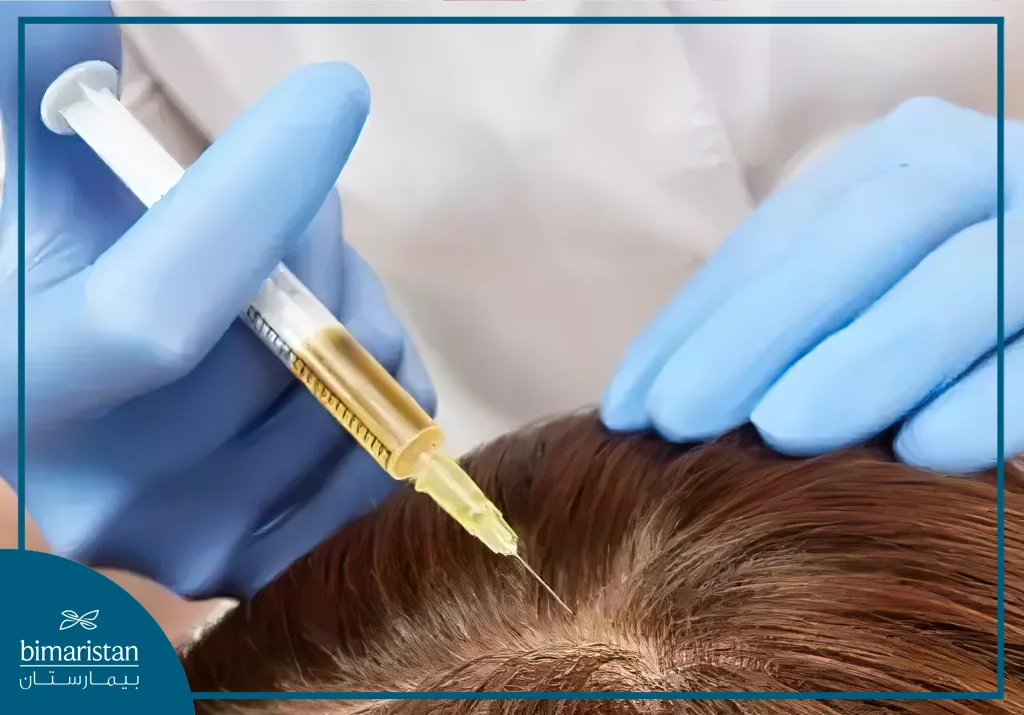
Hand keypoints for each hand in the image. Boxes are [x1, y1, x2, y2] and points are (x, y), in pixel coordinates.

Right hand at [0, 2, 434, 597]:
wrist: (101, 408)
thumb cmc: (79, 278)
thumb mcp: (49, 184)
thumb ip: (44, 90)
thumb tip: (62, 1)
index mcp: (24, 387)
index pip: (162, 308)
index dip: (258, 192)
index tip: (332, 98)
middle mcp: (100, 490)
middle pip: (283, 346)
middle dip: (325, 244)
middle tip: (301, 215)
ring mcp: (190, 543)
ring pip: (355, 392)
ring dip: (364, 311)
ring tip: (301, 297)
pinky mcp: (270, 560)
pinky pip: (392, 446)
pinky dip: (388, 384)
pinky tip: (329, 365)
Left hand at [601, 97, 1021, 473]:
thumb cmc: (941, 313)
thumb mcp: (858, 289)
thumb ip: (789, 317)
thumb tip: (660, 400)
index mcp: (897, 161)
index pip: (780, 239)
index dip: (698, 320)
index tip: (630, 405)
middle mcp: (975, 170)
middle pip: (862, 237)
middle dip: (760, 330)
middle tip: (679, 420)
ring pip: (964, 276)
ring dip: (867, 355)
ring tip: (781, 430)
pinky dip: (991, 396)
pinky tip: (924, 450)